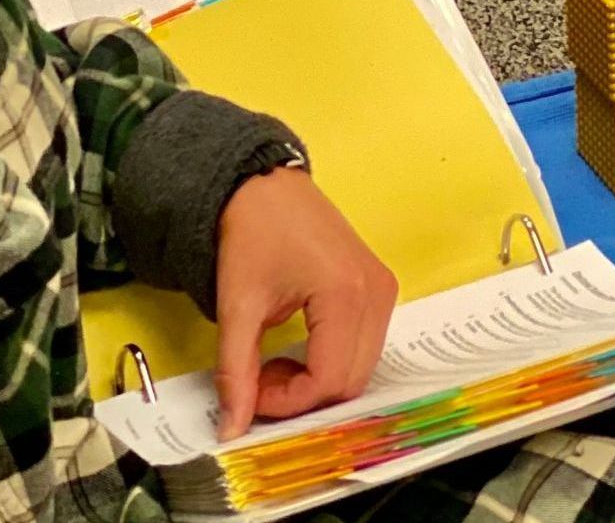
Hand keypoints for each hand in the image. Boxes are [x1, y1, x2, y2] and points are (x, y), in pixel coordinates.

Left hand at [214, 170, 397, 441]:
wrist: (264, 186)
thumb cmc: (253, 235)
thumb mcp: (238, 306)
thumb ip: (236, 373)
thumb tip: (232, 429)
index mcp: (346, 294)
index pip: (329, 380)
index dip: (288, 402)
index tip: (252, 392)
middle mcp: (376, 292)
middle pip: (351, 380)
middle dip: (305, 395)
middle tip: (261, 382)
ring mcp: (382, 288)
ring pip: (361, 367)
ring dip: (319, 381)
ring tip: (277, 365)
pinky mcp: (378, 286)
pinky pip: (365, 345)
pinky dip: (333, 361)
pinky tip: (300, 350)